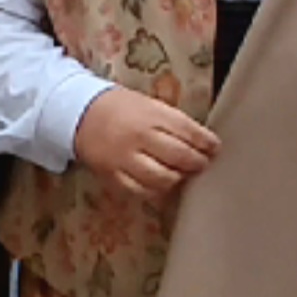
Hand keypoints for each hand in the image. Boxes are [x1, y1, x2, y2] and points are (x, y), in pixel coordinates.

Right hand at [73, 92, 218, 205]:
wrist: (81, 114)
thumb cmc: (122, 108)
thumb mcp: (150, 104)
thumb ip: (175, 122)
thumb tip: (203, 143)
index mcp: (152, 115)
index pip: (190, 132)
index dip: (207, 143)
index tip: (215, 148)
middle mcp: (140, 137)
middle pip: (180, 157)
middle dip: (197, 163)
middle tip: (202, 163)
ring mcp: (125, 159)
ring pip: (163, 179)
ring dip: (179, 179)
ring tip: (182, 174)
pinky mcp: (113, 176)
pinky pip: (141, 191)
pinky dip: (157, 192)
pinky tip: (162, 185)